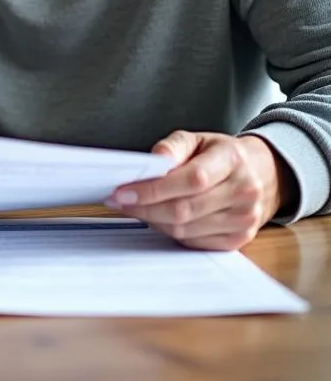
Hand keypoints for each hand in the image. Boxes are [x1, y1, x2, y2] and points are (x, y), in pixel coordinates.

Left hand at [107, 130, 295, 250]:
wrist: (262, 174)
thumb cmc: (220, 155)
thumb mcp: (198, 139)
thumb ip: (173, 146)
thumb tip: (153, 161)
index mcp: (233, 159)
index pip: (192, 179)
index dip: (154, 189)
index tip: (123, 191)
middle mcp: (244, 191)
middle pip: (186, 209)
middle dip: (145, 207)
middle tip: (118, 202)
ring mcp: (244, 219)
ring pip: (187, 229)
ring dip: (153, 221)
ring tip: (134, 208)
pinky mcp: (239, 239)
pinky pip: (195, 242)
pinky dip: (170, 232)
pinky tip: (157, 219)